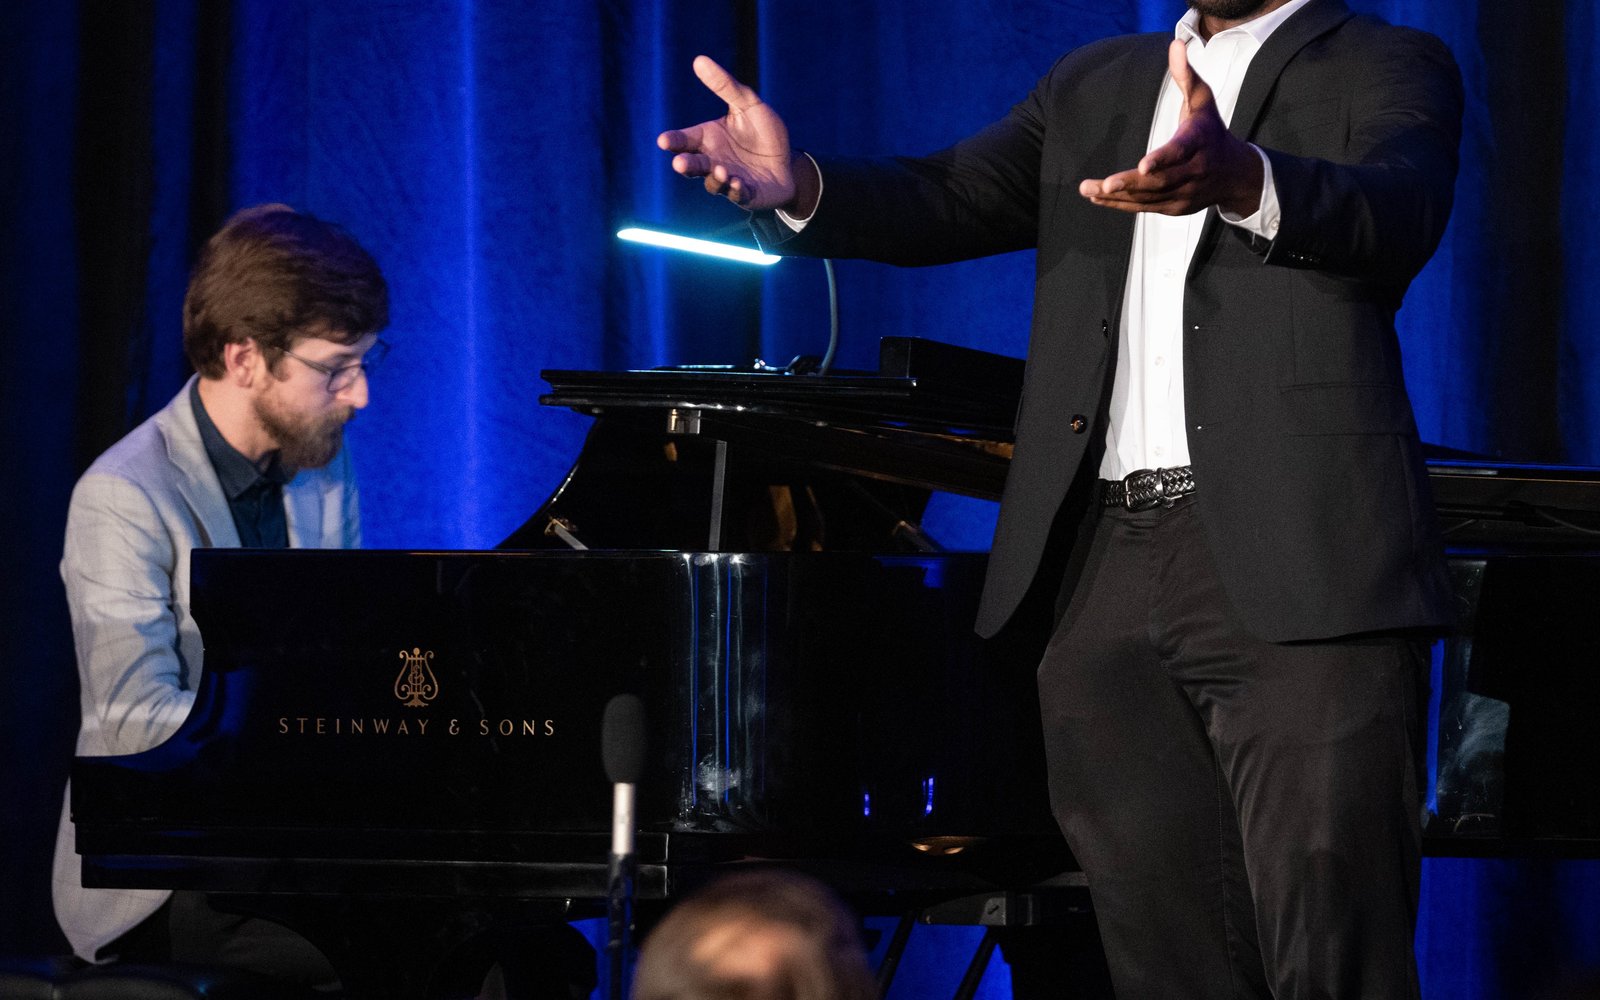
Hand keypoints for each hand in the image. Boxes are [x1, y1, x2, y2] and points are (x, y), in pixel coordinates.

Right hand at [658, 56, 805, 212]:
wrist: (788, 161)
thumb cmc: (763, 132)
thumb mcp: (747, 104)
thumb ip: (725, 85)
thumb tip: (699, 60)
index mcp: (708, 139)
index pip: (684, 140)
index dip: (673, 141)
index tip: (664, 141)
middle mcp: (713, 161)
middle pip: (692, 165)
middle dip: (685, 165)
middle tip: (679, 163)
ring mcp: (728, 180)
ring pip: (713, 183)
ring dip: (715, 178)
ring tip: (721, 170)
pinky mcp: (745, 194)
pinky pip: (737, 195)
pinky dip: (736, 190)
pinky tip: (738, 183)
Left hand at [1078, 40, 1263, 216]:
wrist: (1236, 174)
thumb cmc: (1212, 131)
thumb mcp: (1203, 101)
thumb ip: (1186, 76)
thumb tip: (1175, 44)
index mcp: (1199, 142)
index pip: (1179, 152)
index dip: (1161, 159)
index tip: (1142, 165)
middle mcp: (1193, 171)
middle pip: (1159, 181)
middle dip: (1128, 184)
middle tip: (1101, 184)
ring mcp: (1185, 193)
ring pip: (1149, 198)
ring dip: (1116, 196)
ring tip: (1088, 189)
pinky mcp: (1175, 207)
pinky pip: (1146, 208)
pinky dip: (1121, 205)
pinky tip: (1098, 198)